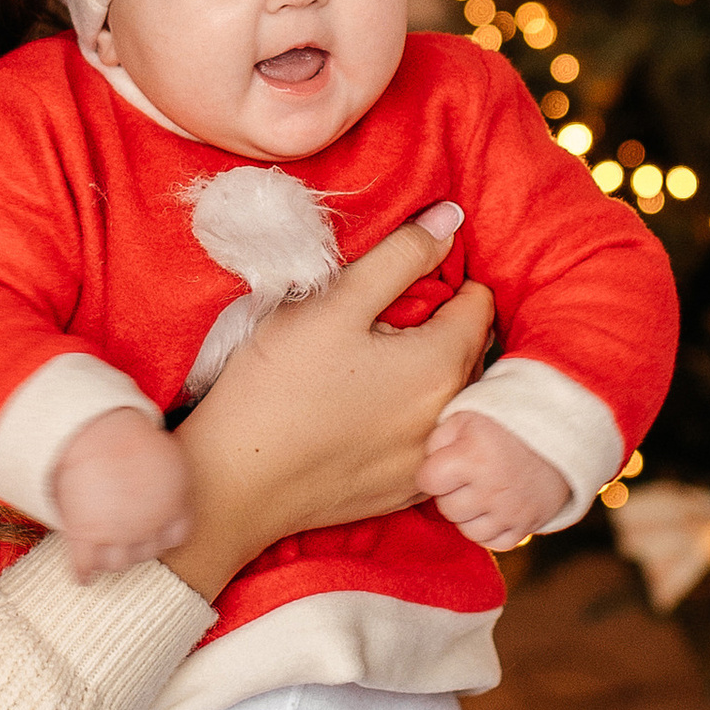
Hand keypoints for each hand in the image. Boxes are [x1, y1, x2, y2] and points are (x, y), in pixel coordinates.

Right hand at [49, 409, 193, 580]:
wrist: (98, 432)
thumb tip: (166, 482)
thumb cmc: (134, 435)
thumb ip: (172, 476)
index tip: (153, 531)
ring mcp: (116, 534)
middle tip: (123, 536)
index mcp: (172, 507)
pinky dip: (82, 572)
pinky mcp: (84, 534)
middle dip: (135, 546)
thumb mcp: (170, 452)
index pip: (175, 537)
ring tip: (103, 554)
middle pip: (145, 552)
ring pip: (116, 563)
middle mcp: (148, 526)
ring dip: (110, 559)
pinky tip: (82, 576)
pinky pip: (84, 565)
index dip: (162, 535)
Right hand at [165, 203, 495, 600]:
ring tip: (375, 366)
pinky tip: (366, 415)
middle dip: (441, 327)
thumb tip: (452, 217)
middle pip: (472, 351)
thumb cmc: (276, 387)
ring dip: (430, 376)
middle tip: (383, 320)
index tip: (401, 282)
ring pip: (453, 398)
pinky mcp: (405, 491)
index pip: (479, 302)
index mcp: (444, 365)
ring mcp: (432, 460)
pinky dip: (412, 421)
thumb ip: (399, 257)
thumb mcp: (333, 305)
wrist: (231, 486)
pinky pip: (429, 439)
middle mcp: (453, 418)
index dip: (444, 280)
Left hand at [417, 410, 568, 552]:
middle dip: (451, 493)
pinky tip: (493, 510)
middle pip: (447, 508)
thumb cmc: (505, 422)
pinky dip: (490, 531)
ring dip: (469, 514)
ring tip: (480, 493)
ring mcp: (511, 510)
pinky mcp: (528, 524)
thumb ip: (438, 440)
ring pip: (468, 531)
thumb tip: (427, 470)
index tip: (444, 464)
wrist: (559, 431)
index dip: (431, 473)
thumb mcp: (466, 416)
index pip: (427, 481)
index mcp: (474, 457)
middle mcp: (492, 488)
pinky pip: (495, 543)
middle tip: (466, 476)